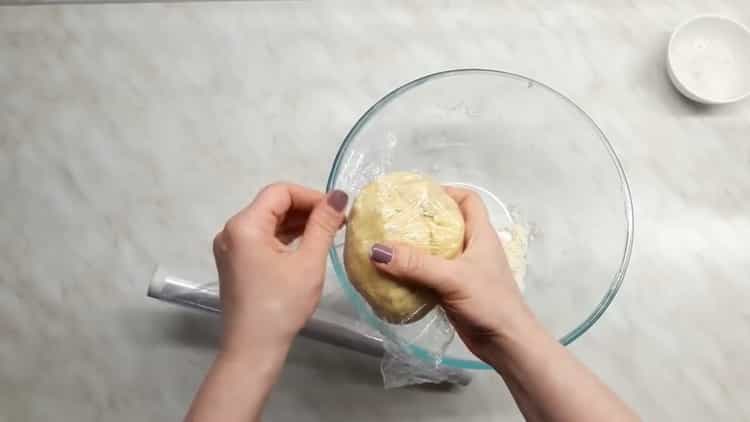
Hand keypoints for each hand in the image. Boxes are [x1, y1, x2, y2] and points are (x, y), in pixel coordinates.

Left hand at [212, 183, 347, 355]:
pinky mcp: (235, 262)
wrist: (253, 348)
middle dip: (306, 209)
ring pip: (268, 222)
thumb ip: (323, 225)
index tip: (338, 209)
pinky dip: (285, 238)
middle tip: (338, 222)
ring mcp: (230, 247)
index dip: (311, 196)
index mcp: (244, 225)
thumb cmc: (282, 305)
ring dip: (297, 223)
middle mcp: (231, 231)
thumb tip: (339, 196)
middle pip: (272, 205)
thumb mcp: (308, 262)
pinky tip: (307, 245)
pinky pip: (262, 239)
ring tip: (328, 232)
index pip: (280, 192)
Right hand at [368, 187, 530, 360]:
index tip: (417, 196)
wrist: (506, 344)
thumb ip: (416, 264)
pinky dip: (412, 274)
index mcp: (480, 235)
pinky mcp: (453, 292)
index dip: (446, 192)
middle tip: (392, 221)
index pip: (467, 200)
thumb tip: (377, 250)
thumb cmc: (490, 303)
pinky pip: (428, 276)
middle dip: (420, 221)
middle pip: (445, 225)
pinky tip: (392, 277)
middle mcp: (471, 249)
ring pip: (435, 252)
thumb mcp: (453, 278)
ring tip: (386, 246)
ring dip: (413, 250)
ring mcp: (462, 271)